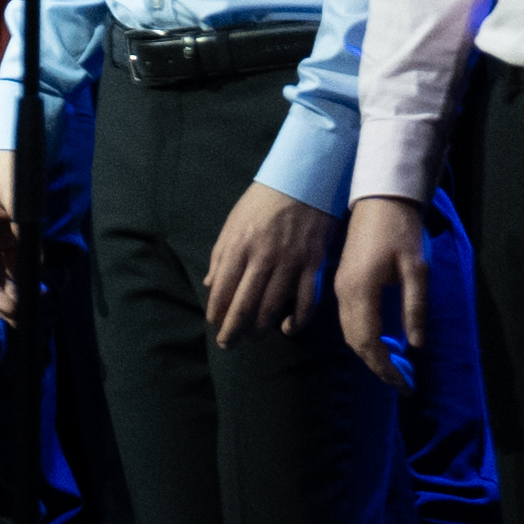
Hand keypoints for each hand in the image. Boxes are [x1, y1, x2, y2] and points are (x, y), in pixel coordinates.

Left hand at [201, 179, 333, 340]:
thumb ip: (220, 255)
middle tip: (228, 344)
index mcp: (239, 246)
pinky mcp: (314, 265)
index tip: (214, 324)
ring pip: (273, 308)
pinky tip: (287, 329)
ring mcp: (291, 263)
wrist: (304, 180)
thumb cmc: (263, 201)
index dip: (216, 312)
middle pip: (245, 305)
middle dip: (233, 330)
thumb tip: (209, 285)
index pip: (222, 289)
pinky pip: (306, 302)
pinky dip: (297, 321)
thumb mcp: (233, 222)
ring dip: (260, 328)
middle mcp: (263, 258)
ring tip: (253, 336)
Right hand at [331, 195, 429, 372]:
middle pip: (356, 343)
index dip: (386, 368)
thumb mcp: (418, 269)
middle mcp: (345, 294)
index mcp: (361, 291)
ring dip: (370, 355)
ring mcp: (341, 288)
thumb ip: (415, 308)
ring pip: (350, 334)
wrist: (380, 200)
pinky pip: (349, 322)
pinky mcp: (343, 283)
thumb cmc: (402, 231)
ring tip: (395, 369)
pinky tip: (382, 344)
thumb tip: (415, 346)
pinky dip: (364, 339)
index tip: (405, 385)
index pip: (370, 342)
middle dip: (378, 367)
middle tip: (403, 384)